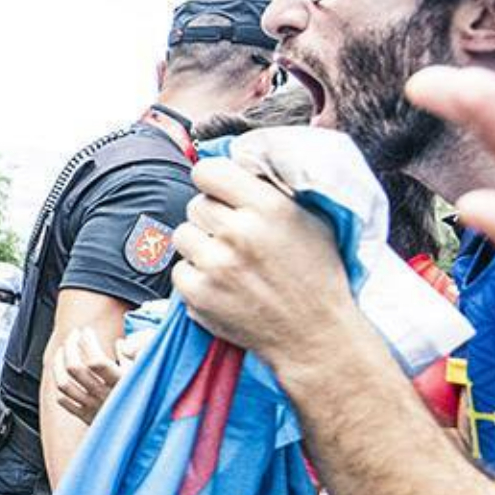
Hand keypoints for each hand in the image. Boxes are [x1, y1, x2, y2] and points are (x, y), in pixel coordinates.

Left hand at [50, 326, 150, 424]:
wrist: (149, 433)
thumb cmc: (152, 398)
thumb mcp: (150, 373)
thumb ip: (136, 356)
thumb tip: (120, 344)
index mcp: (121, 382)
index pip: (95, 360)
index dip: (86, 341)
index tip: (87, 331)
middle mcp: (105, 396)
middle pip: (74, 368)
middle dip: (70, 346)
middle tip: (73, 335)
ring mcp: (94, 408)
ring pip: (64, 383)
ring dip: (58, 364)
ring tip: (62, 351)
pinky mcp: (87, 418)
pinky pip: (64, 401)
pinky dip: (60, 386)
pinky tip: (63, 375)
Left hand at [170, 157, 360, 372]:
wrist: (313, 334)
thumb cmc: (315, 273)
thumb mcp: (310, 218)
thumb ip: (271, 188)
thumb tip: (236, 160)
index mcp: (268, 207)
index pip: (208, 171)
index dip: (212, 180)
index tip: (220, 191)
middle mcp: (238, 233)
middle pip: (196, 204)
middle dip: (212, 217)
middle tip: (234, 235)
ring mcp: (215, 266)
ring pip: (183, 235)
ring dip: (200, 245)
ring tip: (228, 260)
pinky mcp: (198, 295)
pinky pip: (178, 270)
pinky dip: (194, 276)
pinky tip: (221, 284)